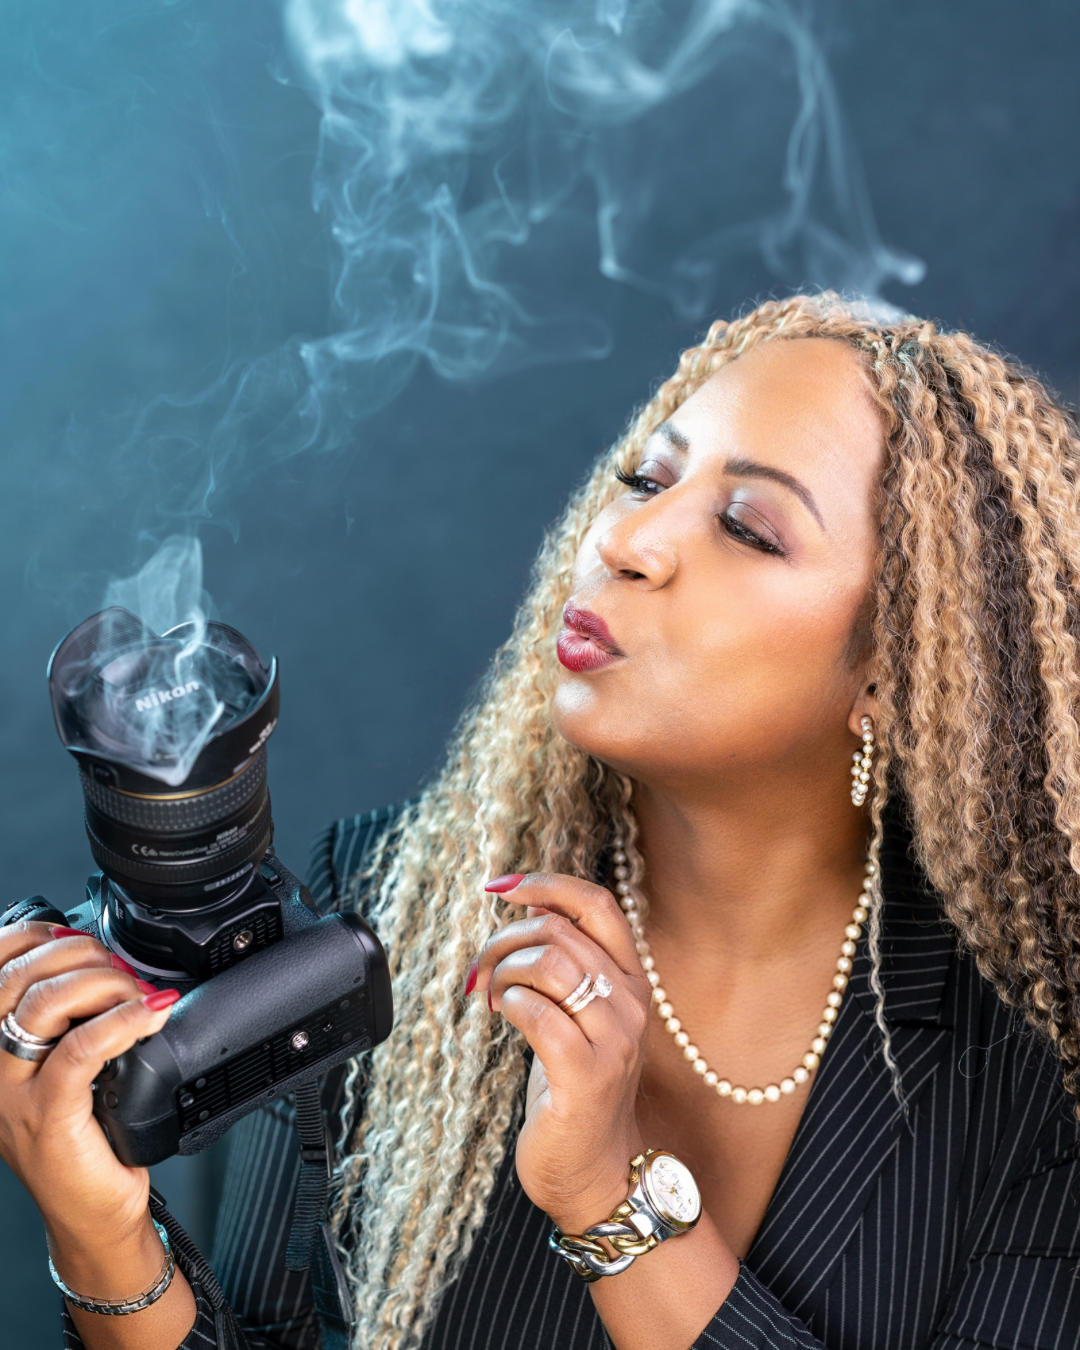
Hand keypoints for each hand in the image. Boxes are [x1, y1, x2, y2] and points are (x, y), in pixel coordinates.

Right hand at [0, 921, 179, 1244]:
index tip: (78, 934)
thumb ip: (74, 1017)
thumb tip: (103, 959)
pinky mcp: (47, 1118)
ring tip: (140, 995)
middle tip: (123, 973)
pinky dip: (121, 1021)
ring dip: (105, 984)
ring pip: (44, 1006)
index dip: (37, 937)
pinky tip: (149, 1015)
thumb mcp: (72, 1066)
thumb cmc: (89, 1137)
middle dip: (82, 956)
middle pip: (20, 978)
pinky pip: (80, 1050)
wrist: (94, 1215)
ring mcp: (15, 1095)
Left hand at [471, 873, 652, 1232]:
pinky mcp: (586, 1075)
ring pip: (547, 964)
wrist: (596, 1172)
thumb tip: (534, 905)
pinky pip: (537, 1012)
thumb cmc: (577, 1089)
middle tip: (482, 970)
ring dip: (503, 972)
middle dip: (505, 939)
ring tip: (491, 997)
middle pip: (559, 931)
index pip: (599, 905)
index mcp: (632, 981)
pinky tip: (499, 1017)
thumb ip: (568, 963)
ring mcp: (613, 1040)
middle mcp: (630, 1004)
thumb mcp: (579, 1015)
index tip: (502, 886)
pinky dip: (508, 1005)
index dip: (548, 884)